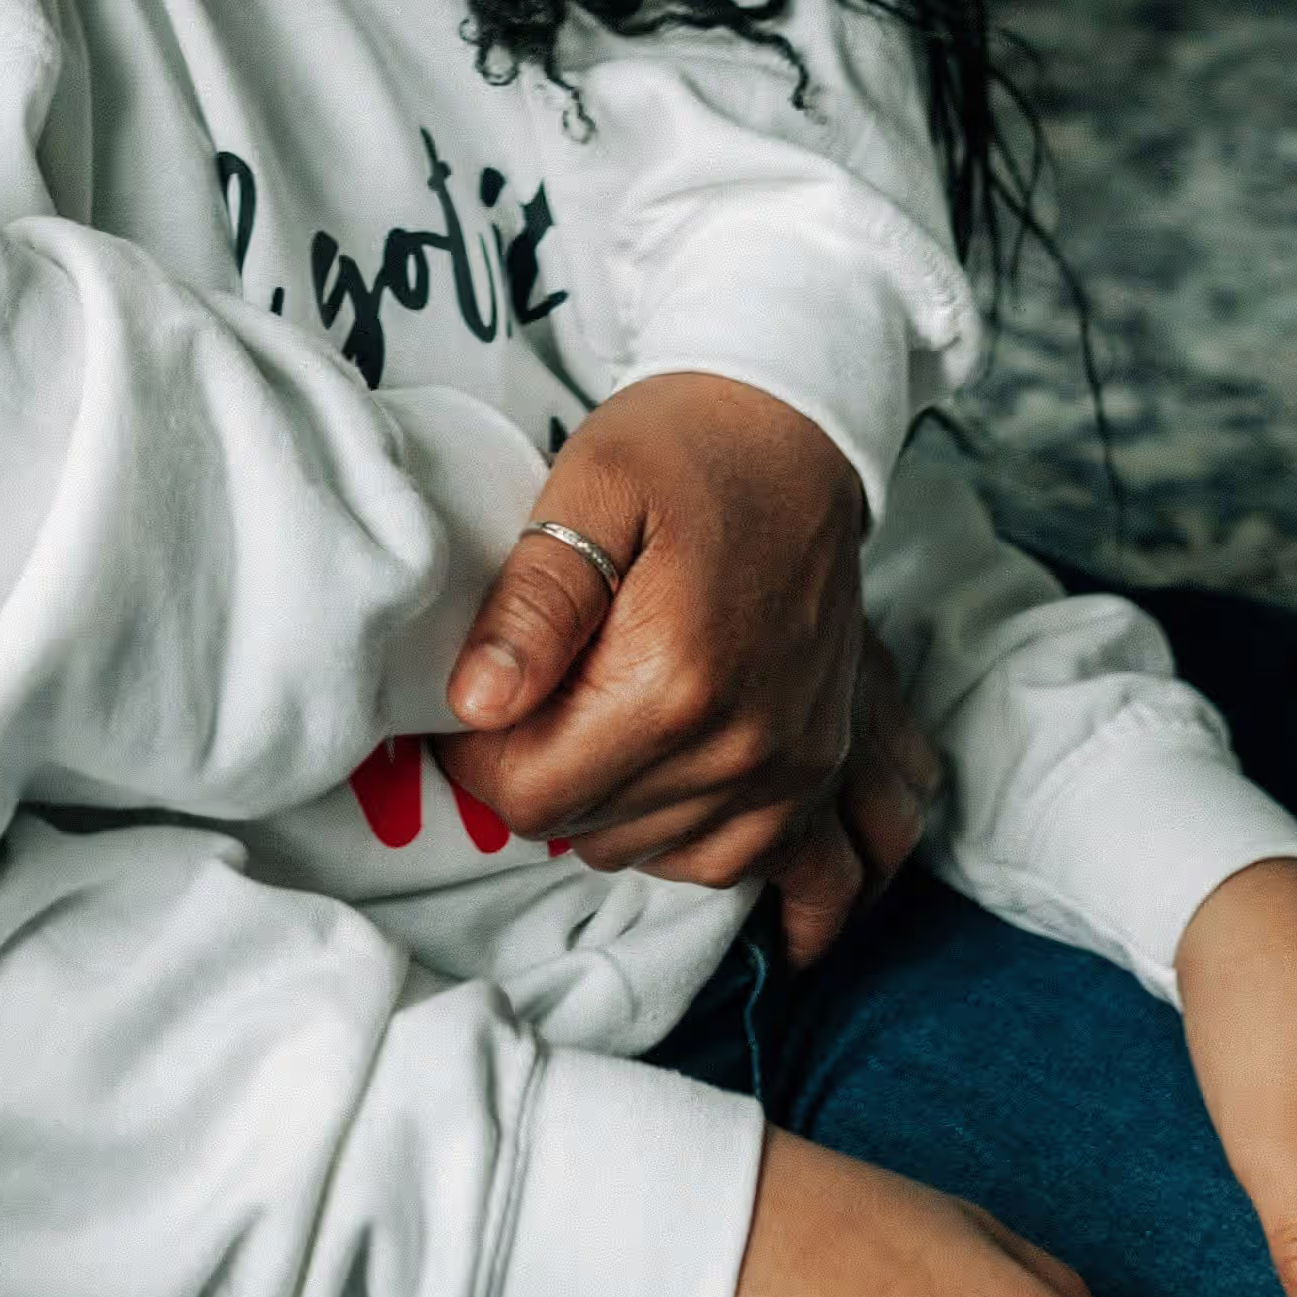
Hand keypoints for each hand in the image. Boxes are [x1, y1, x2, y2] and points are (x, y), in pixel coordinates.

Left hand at [439, 375, 892, 910]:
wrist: (800, 433)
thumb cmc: (688, 448)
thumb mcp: (591, 489)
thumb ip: (532, 603)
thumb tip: (477, 705)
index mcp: (673, 682)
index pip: (529, 795)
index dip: (480, 754)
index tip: (483, 694)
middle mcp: (742, 748)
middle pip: (584, 830)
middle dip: (542, 772)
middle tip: (544, 686)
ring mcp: (792, 769)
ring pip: (651, 855)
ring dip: (608, 803)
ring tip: (601, 711)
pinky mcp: (820, 770)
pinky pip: (741, 862)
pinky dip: (687, 834)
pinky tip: (662, 773)